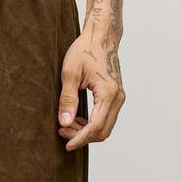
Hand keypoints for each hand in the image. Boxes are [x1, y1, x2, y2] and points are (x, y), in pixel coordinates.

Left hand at [57, 32, 125, 151]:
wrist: (101, 37)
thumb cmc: (84, 50)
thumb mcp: (70, 73)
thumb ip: (68, 99)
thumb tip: (64, 123)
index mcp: (108, 93)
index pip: (95, 127)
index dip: (80, 138)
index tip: (66, 145)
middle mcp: (118, 98)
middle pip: (102, 132)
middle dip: (81, 137)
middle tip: (62, 131)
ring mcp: (119, 98)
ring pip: (105, 128)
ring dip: (86, 132)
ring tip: (66, 125)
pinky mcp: (116, 98)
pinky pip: (105, 119)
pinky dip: (91, 125)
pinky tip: (76, 119)